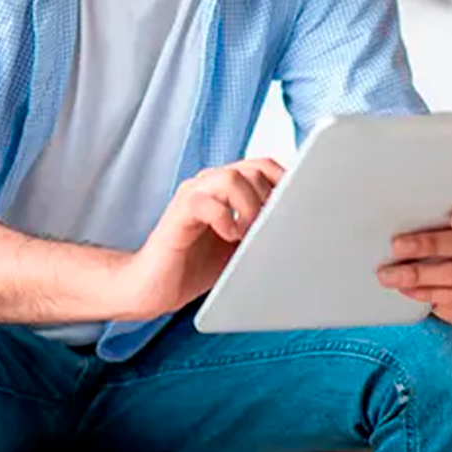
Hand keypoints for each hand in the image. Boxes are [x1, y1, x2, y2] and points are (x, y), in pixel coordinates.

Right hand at [119, 158, 285, 320]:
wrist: (153, 286)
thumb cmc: (195, 265)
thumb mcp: (241, 246)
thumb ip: (262, 230)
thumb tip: (296, 227)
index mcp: (226, 188)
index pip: (263, 166)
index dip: (285, 181)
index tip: (298, 206)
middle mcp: (209, 184)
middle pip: (252, 169)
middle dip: (268, 198)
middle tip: (269, 227)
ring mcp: (192, 194)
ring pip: (231, 177)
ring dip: (249, 206)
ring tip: (247, 233)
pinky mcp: (178, 212)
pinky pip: (205, 202)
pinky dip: (224, 219)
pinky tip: (228, 236)